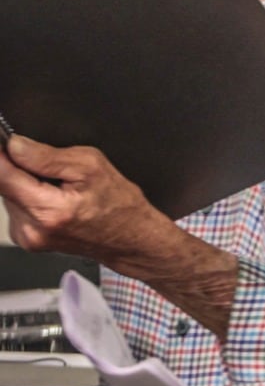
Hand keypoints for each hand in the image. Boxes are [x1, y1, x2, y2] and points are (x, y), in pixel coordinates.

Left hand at [0, 136, 175, 268]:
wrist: (130, 238)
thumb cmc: (119, 205)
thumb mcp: (91, 166)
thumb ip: (48, 156)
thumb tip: (16, 146)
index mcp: (47, 210)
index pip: (2, 176)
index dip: (3, 156)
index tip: (8, 144)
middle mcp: (32, 229)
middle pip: (4, 186)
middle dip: (19, 170)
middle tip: (50, 169)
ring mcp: (27, 238)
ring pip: (9, 197)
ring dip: (24, 185)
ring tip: (57, 187)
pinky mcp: (28, 241)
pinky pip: (17, 210)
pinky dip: (29, 199)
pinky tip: (53, 200)